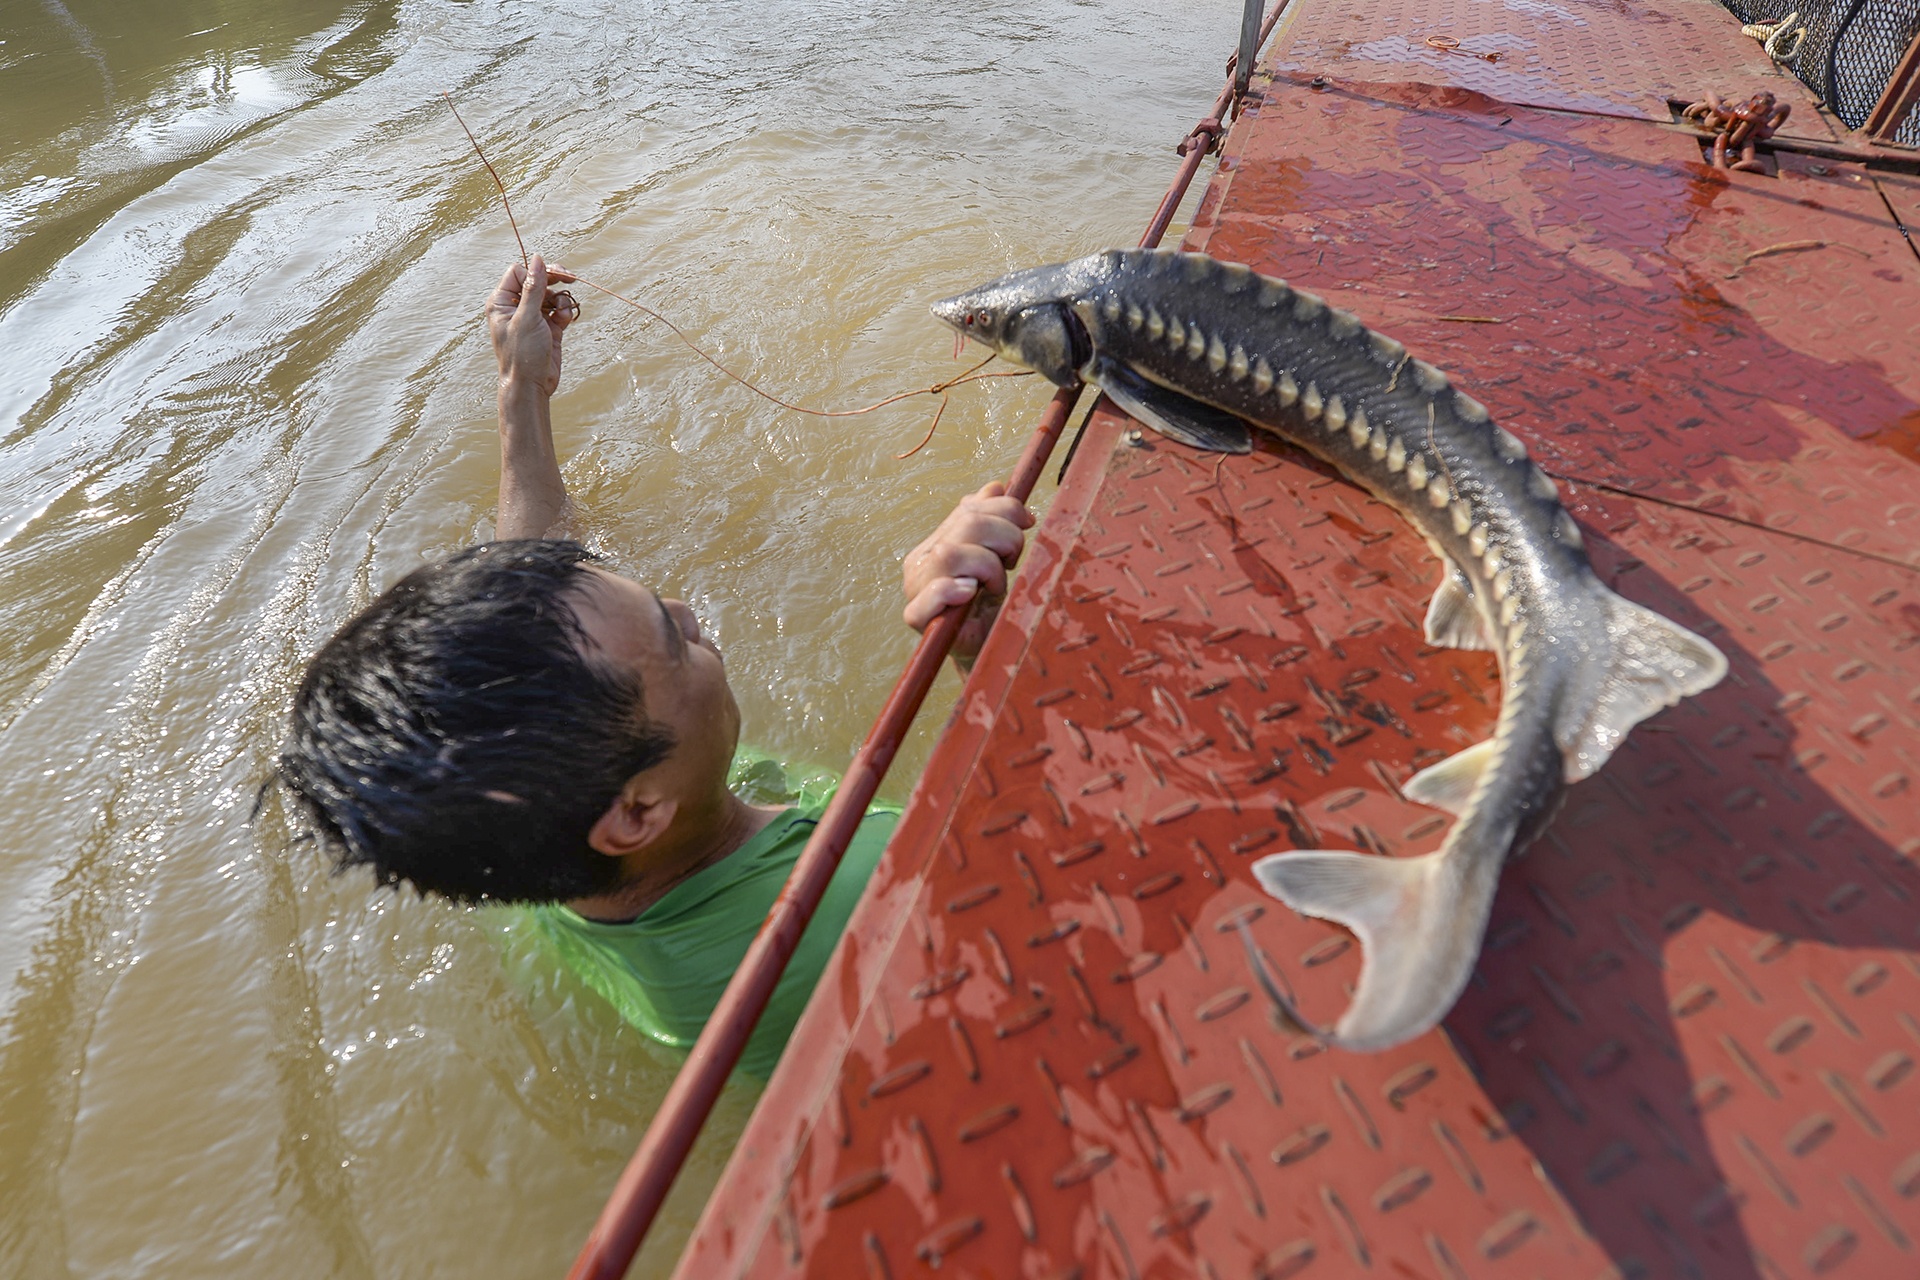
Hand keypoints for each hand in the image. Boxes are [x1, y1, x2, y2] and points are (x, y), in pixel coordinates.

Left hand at [485, 255, 578, 396]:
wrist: (532, 386)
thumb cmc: (522, 354)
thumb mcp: (527, 318)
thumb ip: (533, 287)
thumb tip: (537, 259)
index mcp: (502, 302)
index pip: (519, 273)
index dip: (536, 274)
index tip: (553, 278)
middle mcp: (516, 306)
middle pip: (537, 280)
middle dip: (554, 280)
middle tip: (570, 278)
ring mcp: (533, 317)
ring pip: (551, 294)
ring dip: (561, 299)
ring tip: (564, 312)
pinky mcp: (548, 327)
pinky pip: (560, 309)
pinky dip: (565, 311)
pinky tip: (566, 319)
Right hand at [902, 482, 1034, 667]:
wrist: (982, 647)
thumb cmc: (988, 605)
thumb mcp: (996, 558)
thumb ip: (990, 522)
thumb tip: (994, 487)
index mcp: (938, 540)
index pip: (969, 508)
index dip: (1004, 510)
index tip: (1028, 523)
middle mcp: (922, 559)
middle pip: (965, 526)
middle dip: (1003, 537)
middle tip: (1013, 561)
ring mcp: (916, 586)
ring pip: (951, 553)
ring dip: (987, 566)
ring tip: (994, 585)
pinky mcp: (917, 616)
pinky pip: (932, 593)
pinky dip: (953, 589)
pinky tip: (970, 594)